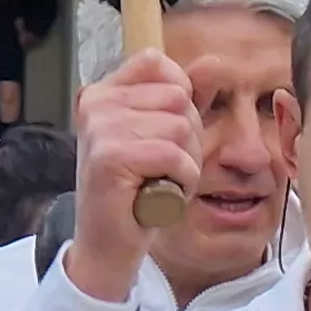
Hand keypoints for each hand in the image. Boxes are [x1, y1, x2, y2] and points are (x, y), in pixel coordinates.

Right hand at [65, 47, 200, 303]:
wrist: (107, 247)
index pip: (156, 63)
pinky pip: (173, 155)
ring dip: (186, 164)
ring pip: (181, 127)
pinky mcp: (109, 158)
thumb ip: (186, 100)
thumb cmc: (135, 194)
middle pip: (177, 98)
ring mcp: (99, 130)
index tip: (166, 135)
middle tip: (165, 170)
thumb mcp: (162, 139)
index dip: (180, 96)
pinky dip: (181, 181)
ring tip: (161, 184)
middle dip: (189, 139)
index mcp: (103, 93)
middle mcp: (96, 104)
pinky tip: (160, 195)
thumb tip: (215, 63)